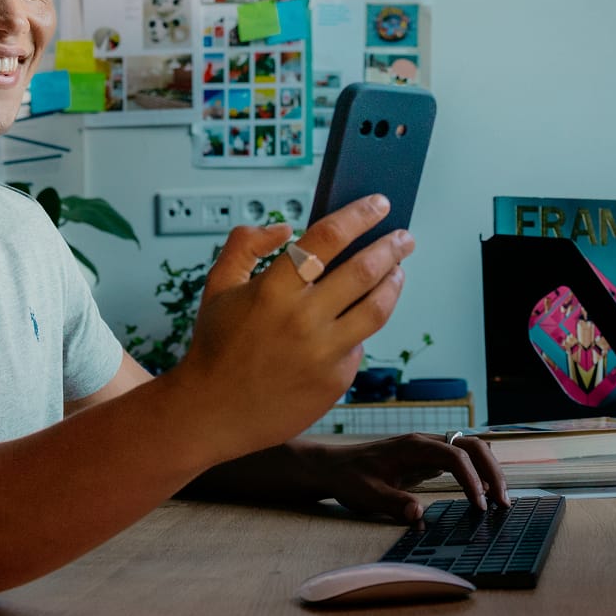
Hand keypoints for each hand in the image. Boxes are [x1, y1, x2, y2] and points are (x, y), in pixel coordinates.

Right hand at [170, 194, 414, 460]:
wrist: (212, 411)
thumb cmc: (216, 347)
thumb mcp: (218, 285)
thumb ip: (245, 244)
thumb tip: (285, 229)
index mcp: (273, 290)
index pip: (328, 239)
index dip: (359, 216)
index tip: (378, 204)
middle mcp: (302, 320)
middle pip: (365, 271)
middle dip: (392, 247)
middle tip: (403, 237)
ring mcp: (323, 353)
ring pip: (377, 309)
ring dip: (393, 283)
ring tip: (397, 272)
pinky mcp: (334, 381)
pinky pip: (359, 345)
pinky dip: (361, 328)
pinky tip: (357, 320)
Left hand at [298, 433, 508, 523]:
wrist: (334, 467)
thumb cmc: (350, 479)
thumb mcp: (367, 495)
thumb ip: (393, 503)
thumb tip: (419, 515)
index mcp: (413, 446)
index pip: (455, 455)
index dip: (471, 479)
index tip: (479, 505)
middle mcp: (425, 442)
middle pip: (472, 446)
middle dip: (492, 471)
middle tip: (504, 502)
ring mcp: (429, 448)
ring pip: (471, 450)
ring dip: (489, 471)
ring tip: (501, 500)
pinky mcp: (428, 459)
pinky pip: (462, 460)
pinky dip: (478, 474)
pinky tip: (484, 494)